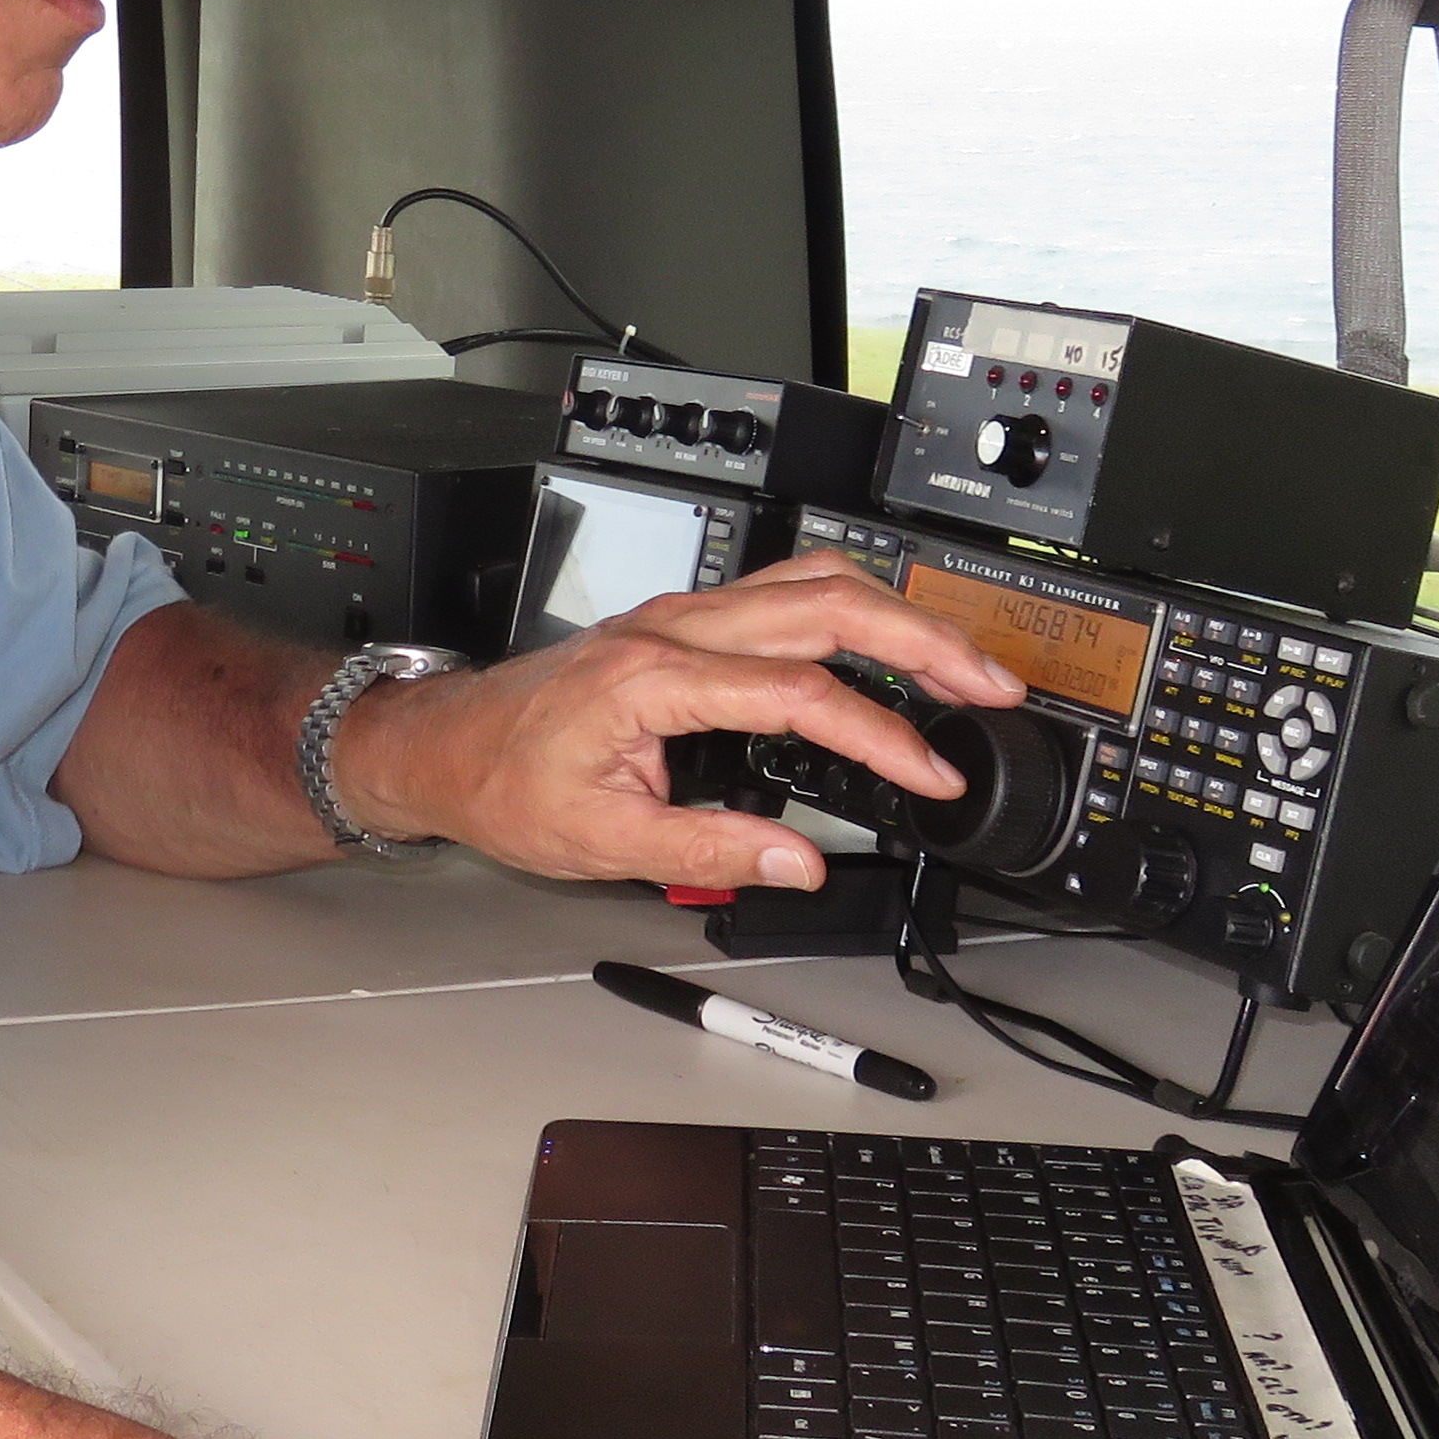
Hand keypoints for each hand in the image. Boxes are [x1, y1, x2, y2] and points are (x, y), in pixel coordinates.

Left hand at [326, 554, 1026, 895]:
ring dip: (897, 613)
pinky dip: (854, 608)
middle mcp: (672, 627)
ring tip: (961, 659)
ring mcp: (681, 613)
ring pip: (812, 578)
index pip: (797, 691)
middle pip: (825, 603)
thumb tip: (797, 860)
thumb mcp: (600, 842)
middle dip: (922, 641)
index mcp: (651, 676)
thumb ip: (706, 852)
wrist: (448, 746)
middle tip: (991, 684)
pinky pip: (785, 589)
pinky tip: (889, 638)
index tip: (932, 773)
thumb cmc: (506, 784)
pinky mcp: (687, 620)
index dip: (879, 733)